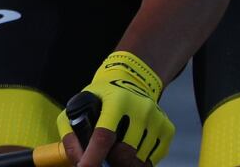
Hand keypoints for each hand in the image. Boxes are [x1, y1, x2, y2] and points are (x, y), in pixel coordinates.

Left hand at [57, 51, 174, 166]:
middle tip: (104, 160)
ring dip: (125, 162)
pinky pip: (152, 160)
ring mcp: (157, 119)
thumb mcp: (82, 104)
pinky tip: (132, 149)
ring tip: (117, 152)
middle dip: (111, 162)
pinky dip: (139, 161)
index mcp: (117, 100)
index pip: (105, 135)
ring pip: (139, 160)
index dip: (94, 156)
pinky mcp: (167, 129)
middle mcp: (141, 108)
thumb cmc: (103, 97)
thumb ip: (72, 131)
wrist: (133, 81)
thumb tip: (78, 160)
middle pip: (125, 153)